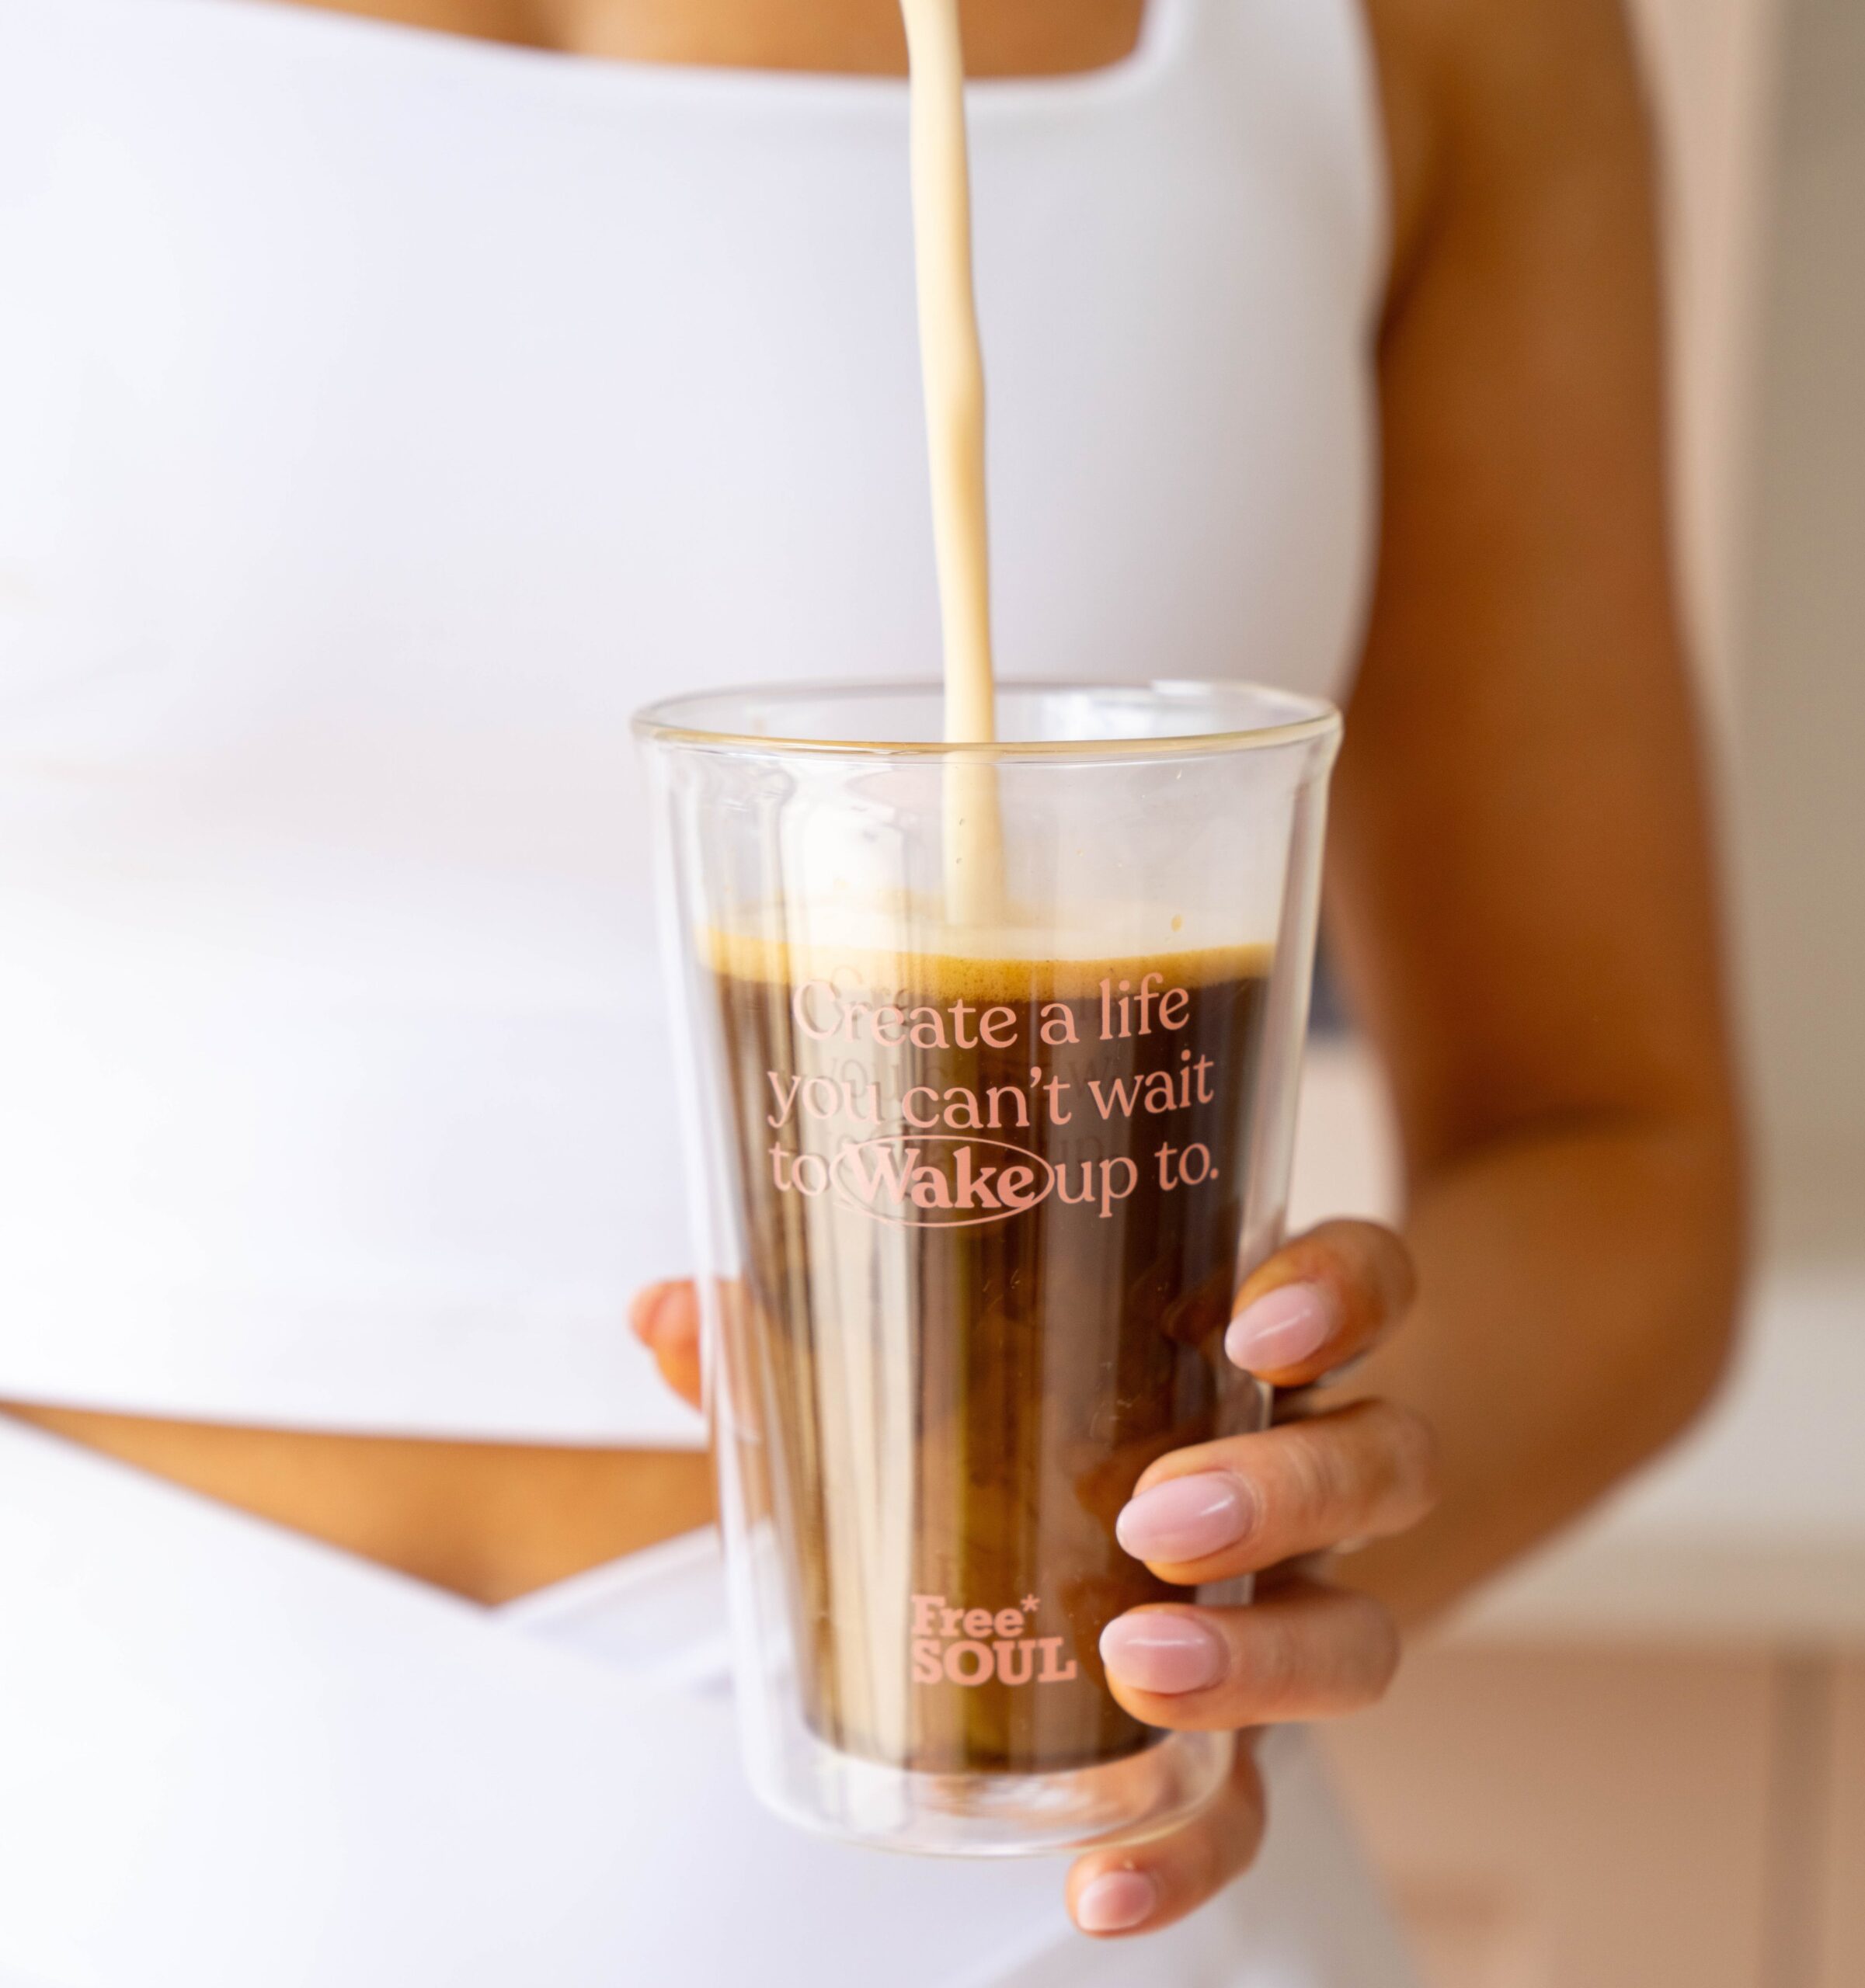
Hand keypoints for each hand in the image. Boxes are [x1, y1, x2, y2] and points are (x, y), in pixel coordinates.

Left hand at [627, 1219, 1436, 1940]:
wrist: (1094, 1531)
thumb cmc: (1016, 1417)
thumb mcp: (926, 1363)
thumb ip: (802, 1336)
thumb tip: (662, 1315)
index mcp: (1239, 1348)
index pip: (1364, 1287)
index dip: (1341, 1295)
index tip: (1252, 1324)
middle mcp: (1303, 1467)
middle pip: (1385, 1465)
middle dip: (1290, 1492)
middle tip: (1153, 1522)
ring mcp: (1296, 1603)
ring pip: (1370, 1631)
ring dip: (1267, 1662)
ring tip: (1138, 1669)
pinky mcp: (1246, 1735)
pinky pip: (1262, 1804)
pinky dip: (1193, 1851)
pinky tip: (1104, 1889)